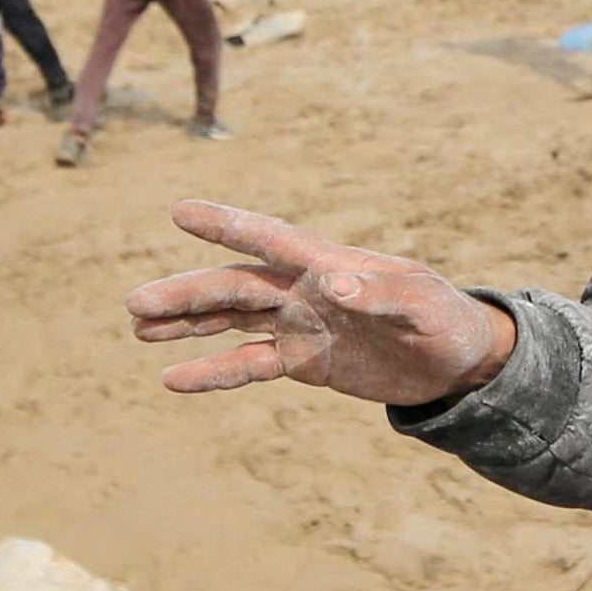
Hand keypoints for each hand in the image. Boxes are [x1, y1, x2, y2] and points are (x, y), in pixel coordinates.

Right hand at [132, 202, 516, 403]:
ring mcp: (298, 323)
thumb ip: (379, 293)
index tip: (180, 211)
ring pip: (229, 321)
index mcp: (330, 263)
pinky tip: (173, 379)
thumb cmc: (446, 319)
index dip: (227, 226)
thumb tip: (333, 280)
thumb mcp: (423, 305)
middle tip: (135, 303)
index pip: (270, 239)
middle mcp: (303, 289)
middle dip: (186, 293)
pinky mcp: (301, 360)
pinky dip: (213, 373)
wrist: (456, 362)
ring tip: (138, 328)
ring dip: (186, 324)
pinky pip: (248, 364)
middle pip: (234, 287)